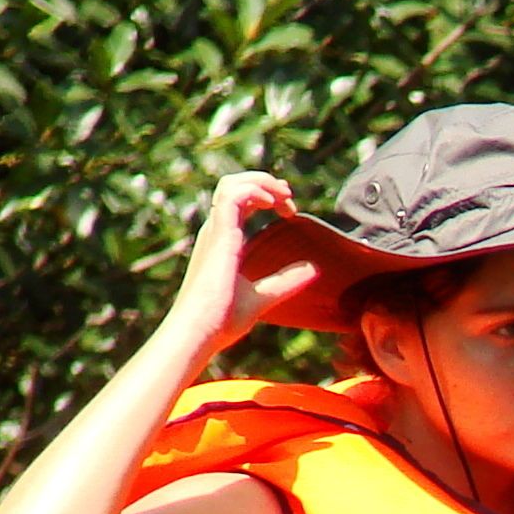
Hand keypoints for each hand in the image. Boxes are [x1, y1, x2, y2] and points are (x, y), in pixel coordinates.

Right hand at [164, 172, 312, 360]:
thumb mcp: (263, 296)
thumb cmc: (222, 318)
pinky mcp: (219, 236)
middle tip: (290, 195)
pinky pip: (232, 197)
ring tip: (285, 195)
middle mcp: (216, 231)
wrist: (201, 331)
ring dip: (262, 182)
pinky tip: (274, 203)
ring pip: (231, 184)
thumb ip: (285, 281)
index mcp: (223, 240)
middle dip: (265, 182)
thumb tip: (312, 269)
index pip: (239, 201)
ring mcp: (215, 232)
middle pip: (234, 186)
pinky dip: (255, 191)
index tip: (289, 210)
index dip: (264, 195)